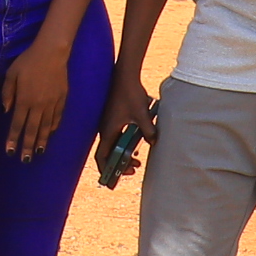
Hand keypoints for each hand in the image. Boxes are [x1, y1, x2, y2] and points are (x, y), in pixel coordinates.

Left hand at [0, 43, 71, 161]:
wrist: (52, 52)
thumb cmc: (27, 61)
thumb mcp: (11, 74)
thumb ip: (7, 93)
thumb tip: (6, 111)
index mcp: (24, 100)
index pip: (17, 125)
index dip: (13, 139)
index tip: (10, 152)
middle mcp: (38, 105)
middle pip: (32, 130)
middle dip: (27, 147)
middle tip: (25, 160)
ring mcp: (52, 103)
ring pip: (46, 127)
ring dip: (41, 141)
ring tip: (38, 153)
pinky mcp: (62, 99)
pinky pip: (57, 117)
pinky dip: (53, 127)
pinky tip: (50, 133)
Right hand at [95, 66, 156, 186]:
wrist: (125, 75)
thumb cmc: (130, 94)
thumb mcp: (142, 114)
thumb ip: (148, 130)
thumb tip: (154, 142)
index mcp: (108, 130)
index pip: (101, 156)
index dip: (105, 170)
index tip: (113, 180)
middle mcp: (105, 129)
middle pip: (107, 153)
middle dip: (118, 165)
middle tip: (132, 171)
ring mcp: (108, 123)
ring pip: (112, 145)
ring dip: (121, 155)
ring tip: (136, 161)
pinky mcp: (113, 118)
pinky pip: (115, 136)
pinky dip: (122, 144)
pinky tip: (135, 143)